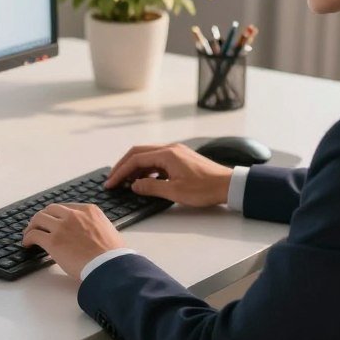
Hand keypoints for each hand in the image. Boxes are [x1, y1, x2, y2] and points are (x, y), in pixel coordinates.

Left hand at [22, 203, 124, 278]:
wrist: (110, 266)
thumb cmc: (113, 255)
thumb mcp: (108, 230)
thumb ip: (95, 226)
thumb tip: (90, 233)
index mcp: (89, 211)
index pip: (66, 207)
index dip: (57, 215)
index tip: (53, 221)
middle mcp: (73, 215)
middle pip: (50, 210)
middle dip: (43, 217)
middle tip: (39, 226)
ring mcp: (62, 227)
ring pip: (39, 219)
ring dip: (32, 226)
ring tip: (29, 234)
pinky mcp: (53, 241)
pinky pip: (34, 235)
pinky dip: (28, 238)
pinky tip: (27, 243)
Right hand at [104, 143, 232, 206]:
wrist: (229, 185)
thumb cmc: (205, 188)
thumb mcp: (174, 191)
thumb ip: (150, 187)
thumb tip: (134, 185)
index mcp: (167, 154)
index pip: (135, 159)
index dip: (120, 171)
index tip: (111, 182)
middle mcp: (170, 148)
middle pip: (139, 153)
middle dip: (123, 166)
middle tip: (113, 179)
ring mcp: (176, 152)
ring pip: (148, 156)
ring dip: (135, 167)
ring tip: (126, 182)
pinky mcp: (181, 158)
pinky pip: (158, 160)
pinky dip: (147, 168)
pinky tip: (146, 180)